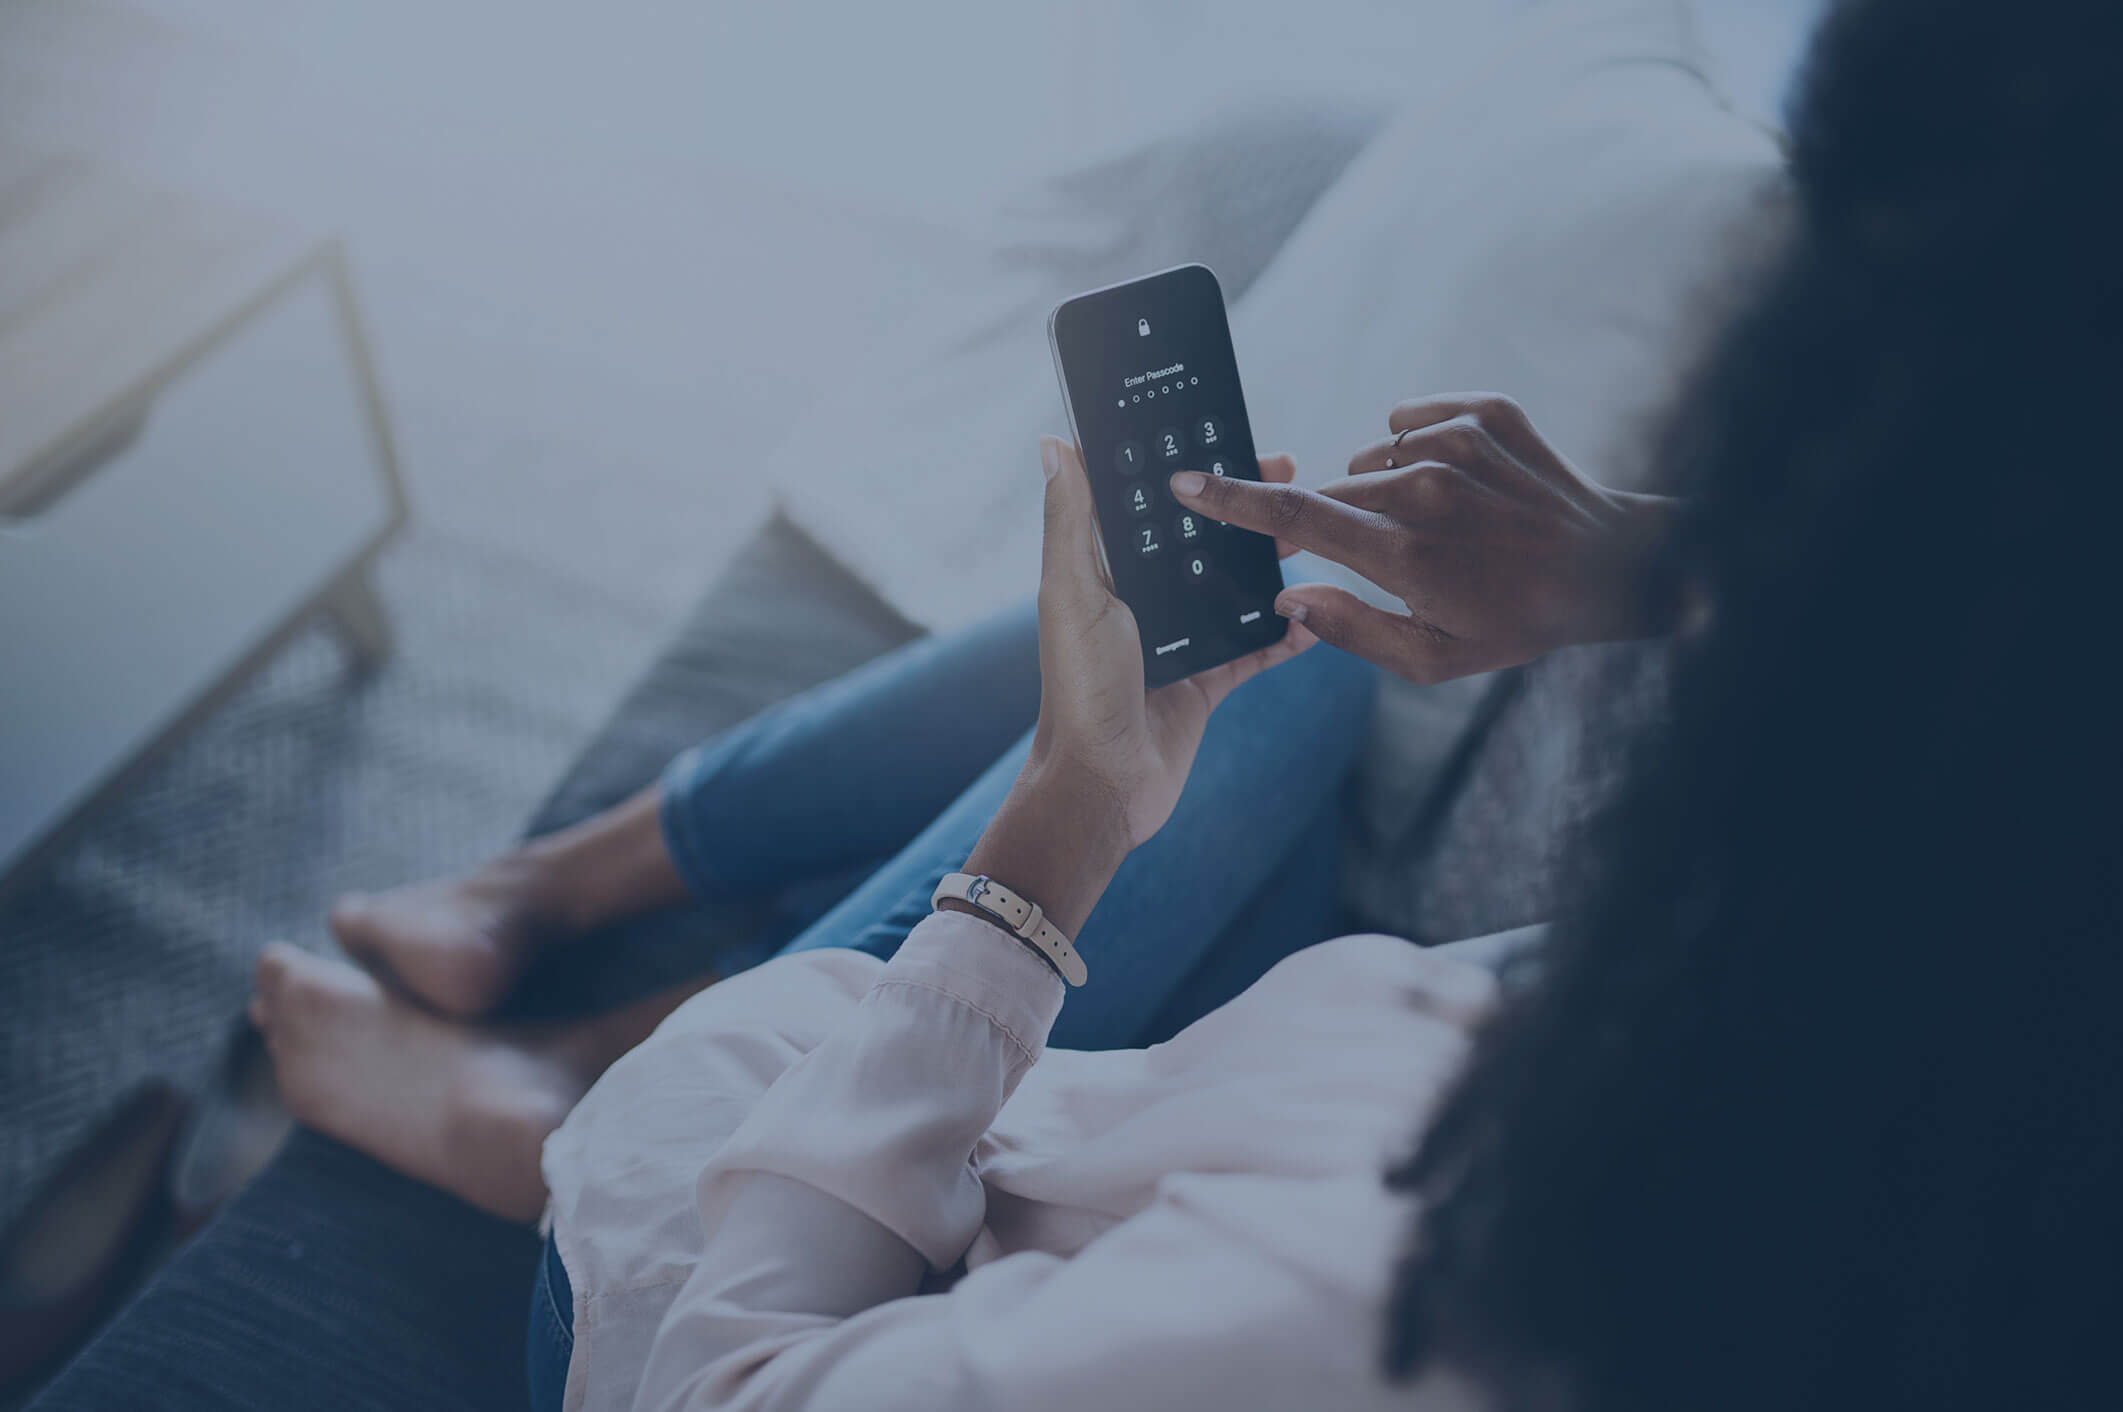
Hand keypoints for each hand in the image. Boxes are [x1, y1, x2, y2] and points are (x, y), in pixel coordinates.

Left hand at [959, 438, 1314, 935]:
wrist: (1104, 786)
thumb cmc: (1078, 689)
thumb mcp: (1072, 593)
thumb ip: (1071, 520)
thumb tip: (1056, 443)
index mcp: (1104, 570)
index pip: (1150, 504)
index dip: (1185, 468)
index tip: (1226, 432)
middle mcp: (1141, 599)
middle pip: (1200, 538)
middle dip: (1243, 506)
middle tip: (1290, 471)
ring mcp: (1177, 641)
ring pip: (1232, 587)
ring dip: (1269, 562)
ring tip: (1310, 531)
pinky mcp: (1206, 682)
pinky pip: (1254, 648)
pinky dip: (1285, 632)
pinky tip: (1314, 612)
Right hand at [1169, 394, 1680, 683]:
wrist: (1616, 565)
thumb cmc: (1518, 621)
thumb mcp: (1434, 660)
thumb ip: (1351, 630)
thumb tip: (1289, 598)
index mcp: (1404, 552)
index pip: (1296, 519)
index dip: (1234, 500)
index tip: (1189, 482)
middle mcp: (1425, 488)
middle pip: (1332, 491)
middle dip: (1338, 520)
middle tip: (1397, 554)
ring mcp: (1456, 442)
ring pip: (1371, 457)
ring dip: (1384, 487)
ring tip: (1444, 525)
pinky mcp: (1482, 411)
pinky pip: (1410, 421)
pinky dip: (1420, 449)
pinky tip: (1462, 487)